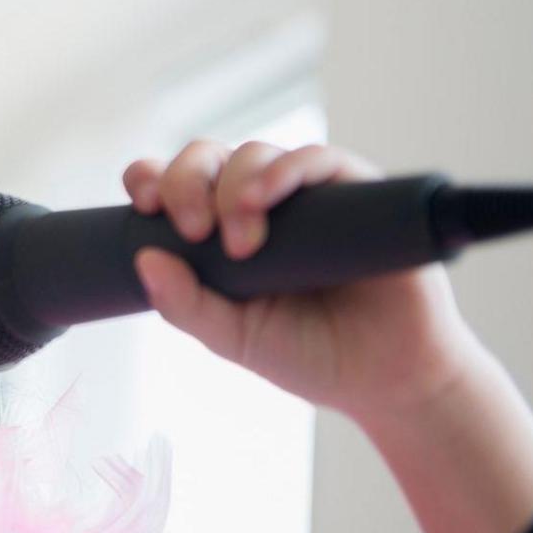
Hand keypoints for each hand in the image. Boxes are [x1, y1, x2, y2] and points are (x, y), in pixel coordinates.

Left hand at [122, 140, 488, 423]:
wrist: (388, 378)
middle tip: (194, 231)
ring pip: (255, 153)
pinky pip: (318, 158)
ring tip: (239, 240)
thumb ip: (186, 305)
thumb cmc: (308, 353)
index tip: (143, 206)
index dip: (151, 179)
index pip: (171, 184)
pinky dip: (286, 169)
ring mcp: (307, 195)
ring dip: (235, 184)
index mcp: (218, 230)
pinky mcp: (356, 191)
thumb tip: (143, 260)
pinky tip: (266, 198)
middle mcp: (260, 204)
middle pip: (207, 158)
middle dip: (186, 181)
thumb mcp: (234, 337)